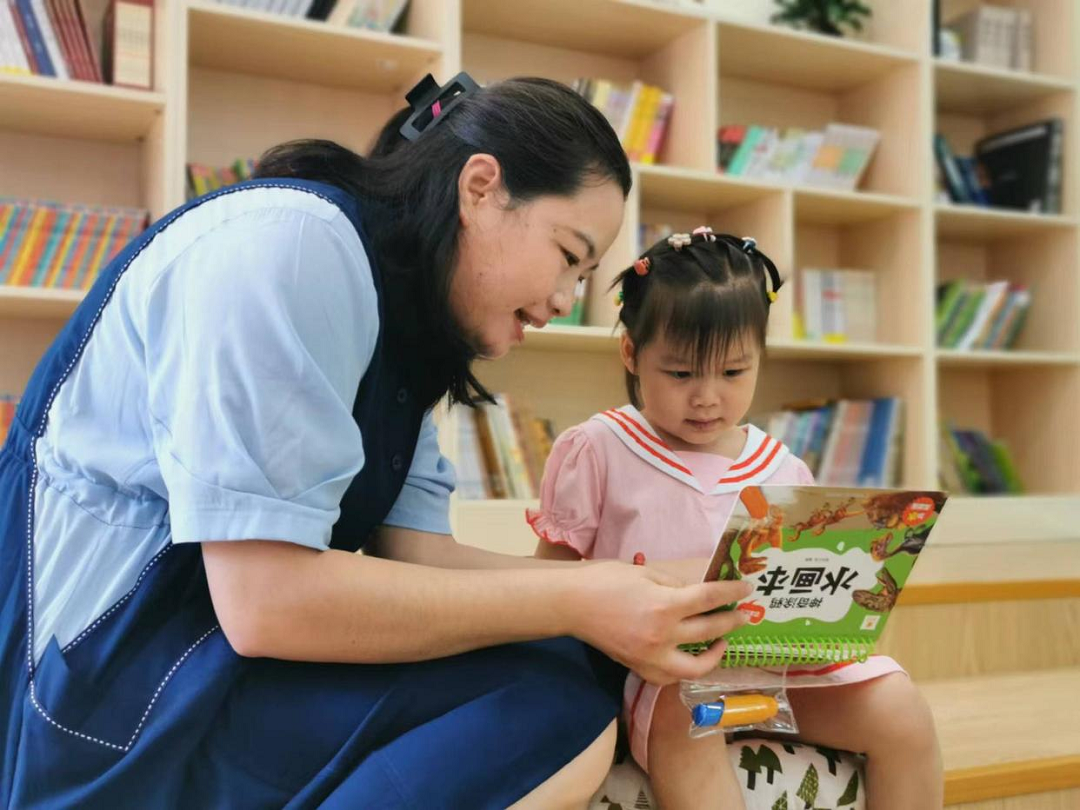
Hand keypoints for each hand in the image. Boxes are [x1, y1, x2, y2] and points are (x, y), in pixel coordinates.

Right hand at [564, 562, 752, 684]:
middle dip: (731, 621)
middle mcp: (662, 636)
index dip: (731, 592)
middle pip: (709, 631)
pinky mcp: (638, 667)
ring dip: (714, 656)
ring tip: (721, 643)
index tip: (746, 588)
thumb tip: (694, 594)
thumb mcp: (644, 571)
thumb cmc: (604, 580)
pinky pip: (669, 677)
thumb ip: (673, 584)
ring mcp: (650, 657)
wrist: (571, 605)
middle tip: (743, 615)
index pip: (709, 599)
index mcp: (664, 606)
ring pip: (695, 668)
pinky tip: (689, 658)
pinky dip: (683, 670)